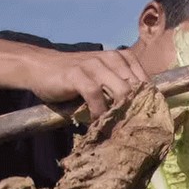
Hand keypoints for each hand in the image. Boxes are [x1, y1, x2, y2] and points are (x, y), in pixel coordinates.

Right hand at [27, 48, 149, 121]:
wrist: (40, 67)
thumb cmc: (75, 78)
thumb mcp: (102, 80)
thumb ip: (119, 89)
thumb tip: (139, 115)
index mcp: (122, 58)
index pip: (145, 81)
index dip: (149, 103)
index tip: (148, 123)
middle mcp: (111, 58)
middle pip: (136, 88)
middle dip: (136, 111)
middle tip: (134, 131)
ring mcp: (94, 64)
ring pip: (120, 90)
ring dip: (120, 114)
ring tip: (117, 129)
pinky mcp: (77, 73)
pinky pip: (96, 95)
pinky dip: (98, 112)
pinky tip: (95, 123)